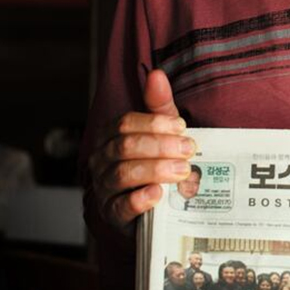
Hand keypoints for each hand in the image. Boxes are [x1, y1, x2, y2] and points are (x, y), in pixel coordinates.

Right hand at [89, 69, 194, 229]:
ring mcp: (104, 188)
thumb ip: (159, 106)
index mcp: (110, 136)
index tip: (182, 127)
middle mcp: (101, 160)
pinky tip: (158, 194)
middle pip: (125, 147)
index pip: (125, 123)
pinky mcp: (112, 215)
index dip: (154, 123)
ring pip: (123, 174)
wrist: (150, 208)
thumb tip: (157, 74)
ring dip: (156, 170)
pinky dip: (139, 199)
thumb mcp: (161, 133)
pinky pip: (120, 206)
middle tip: (188, 150)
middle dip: (160, 146)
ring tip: (182, 170)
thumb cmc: (155, 164)